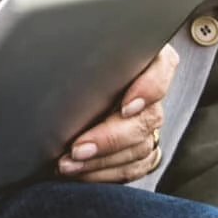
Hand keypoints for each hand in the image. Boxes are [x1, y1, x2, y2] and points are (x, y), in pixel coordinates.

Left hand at [59, 44, 174, 183]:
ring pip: (139, 147)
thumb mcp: (84, 43)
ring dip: (102, 161)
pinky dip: (106, 173)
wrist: (72, 78)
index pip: (162, 67)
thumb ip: (85, 43)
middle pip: (146, 117)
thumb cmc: (79, 56)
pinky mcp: (143, 147)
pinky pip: (134, 167)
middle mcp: (152, 89)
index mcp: (146, 56)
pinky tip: (82, 174)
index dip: (149, 88)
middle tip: (77, 148)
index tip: (126, 106)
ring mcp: (149, 120)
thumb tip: (56, 47)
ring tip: (69, 164)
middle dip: (109, 138)